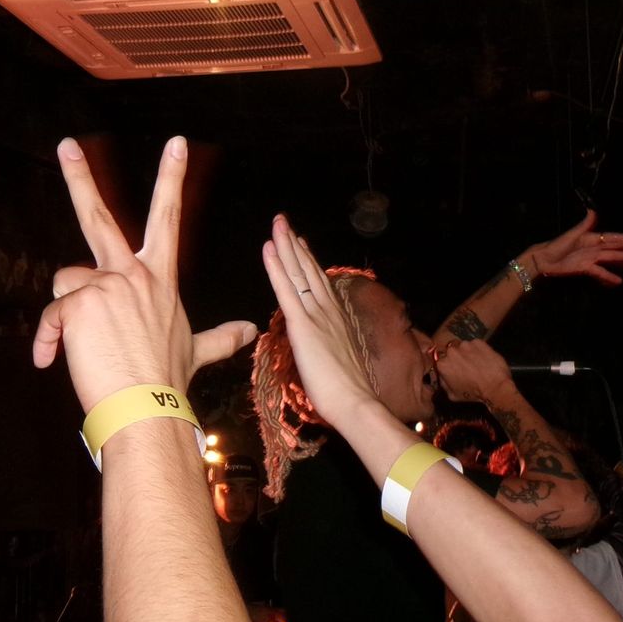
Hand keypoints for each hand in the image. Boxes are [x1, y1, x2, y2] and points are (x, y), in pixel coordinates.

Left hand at [33, 137, 255, 410]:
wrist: (147, 407)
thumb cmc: (167, 380)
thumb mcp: (197, 350)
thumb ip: (221, 336)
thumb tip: (251, 331)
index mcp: (158, 277)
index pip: (168, 217)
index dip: (171, 177)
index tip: (176, 142)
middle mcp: (132, 273)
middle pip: (98, 216)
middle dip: (79, 176)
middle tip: (66, 145)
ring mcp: (105, 285)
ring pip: (67, 284)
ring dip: (65, 315)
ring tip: (80, 347)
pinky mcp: (79, 303)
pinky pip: (51, 315)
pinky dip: (48, 339)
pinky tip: (53, 359)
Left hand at [261, 214, 376, 423]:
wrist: (354, 401)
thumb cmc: (346, 389)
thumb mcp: (338, 356)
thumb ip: (329, 341)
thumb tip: (320, 336)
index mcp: (335, 316)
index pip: (318, 281)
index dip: (306, 259)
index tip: (298, 240)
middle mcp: (327, 309)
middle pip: (307, 269)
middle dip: (294, 243)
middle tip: (283, 221)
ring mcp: (316, 314)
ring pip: (297, 272)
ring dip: (285, 245)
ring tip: (276, 224)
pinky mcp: (303, 325)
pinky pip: (286, 290)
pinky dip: (276, 267)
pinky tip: (268, 249)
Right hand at [433, 339, 512, 403]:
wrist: (495, 387)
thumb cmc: (474, 393)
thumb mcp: (452, 395)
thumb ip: (443, 383)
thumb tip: (442, 377)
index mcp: (443, 364)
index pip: (440, 359)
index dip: (447, 363)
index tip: (453, 368)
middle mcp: (452, 351)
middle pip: (451, 350)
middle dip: (456, 356)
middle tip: (465, 366)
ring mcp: (466, 345)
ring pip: (463, 346)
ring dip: (467, 352)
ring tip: (476, 363)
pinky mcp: (479, 342)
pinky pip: (476, 344)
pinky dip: (478, 350)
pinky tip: (483, 360)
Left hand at [529, 212, 622, 284]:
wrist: (543, 259)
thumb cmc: (556, 245)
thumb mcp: (571, 235)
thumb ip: (584, 225)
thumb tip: (593, 210)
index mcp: (591, 237)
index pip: (613, 237)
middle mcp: (593, 248)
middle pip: (616, 248)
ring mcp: (591, 258)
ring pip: (611, 258)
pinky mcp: (585, 268)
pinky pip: (600, 272)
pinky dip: (609, 276)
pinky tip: (619, 280)